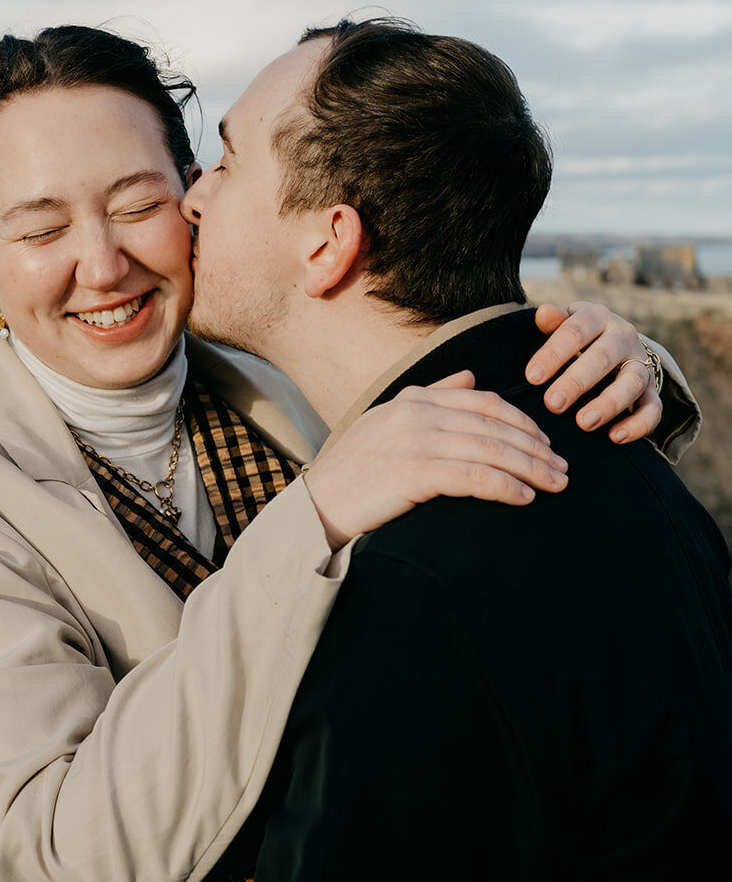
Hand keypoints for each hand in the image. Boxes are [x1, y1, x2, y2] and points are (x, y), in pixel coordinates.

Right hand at [303, 373, 567, 549]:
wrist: (318, 504)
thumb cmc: (356, 470)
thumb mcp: (388, 421)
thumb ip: (432, 395)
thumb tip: (470, 377)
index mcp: (416, 399)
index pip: (484, 401)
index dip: (522, 422)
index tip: (546, 444)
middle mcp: (418, 413)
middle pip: (495, 426)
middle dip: (536, 448)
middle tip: (564, 469)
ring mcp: (416, 441)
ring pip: (491, 450)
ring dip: (531, 469)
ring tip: (555, 485)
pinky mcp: (414, 473)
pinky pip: (474, 477)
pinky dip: (505, 486)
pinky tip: (525, 498)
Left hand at [526, 303, 660, 443]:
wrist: (618, 344)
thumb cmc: (579, 336)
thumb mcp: (566, 322)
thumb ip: (554, 320)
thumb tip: (543, 313)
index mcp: (598, 317)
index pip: (575, 332)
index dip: (553, 354)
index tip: (532, 377)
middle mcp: (623, 338)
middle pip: (603, 357)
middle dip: (577, 382)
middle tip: (553, 404)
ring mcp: (640, 364)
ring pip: (632, 383)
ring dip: (608, 404)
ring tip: (584, 423)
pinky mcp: (652, 391)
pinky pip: (653, 409)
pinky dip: (638, 424)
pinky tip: (615, 437)